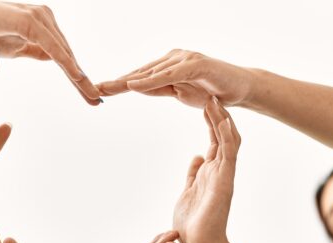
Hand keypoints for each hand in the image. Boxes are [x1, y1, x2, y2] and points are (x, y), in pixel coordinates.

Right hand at [0, 0, 100, 104]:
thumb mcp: (17, 48)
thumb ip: (37, 50)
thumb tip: (53, 57)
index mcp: (44, 27)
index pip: (64, 56)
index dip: (77, 77)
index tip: (90, 95)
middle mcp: (46, 18)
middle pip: (68, 55)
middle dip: (82, 80)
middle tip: (96, 101)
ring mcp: (39, 17)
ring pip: (64, 51)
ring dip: (78, 75)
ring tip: (91, 94)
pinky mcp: (29, 20)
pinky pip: (51, 45)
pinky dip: (64, 61)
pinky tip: (75, 76)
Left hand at [97, 49, 252, 107]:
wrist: (240, 88)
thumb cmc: (210, 90)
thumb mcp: (179, 93)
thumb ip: (158, 88)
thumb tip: (135, 87)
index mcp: (167, 65)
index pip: (138, 76)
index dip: (118, 84)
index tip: (98, 90)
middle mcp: (173, 58)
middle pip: (139, 72)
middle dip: (116, 82)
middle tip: (92, 88)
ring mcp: (184, 58)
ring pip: (150, 73)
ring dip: (126, 82)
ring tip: (106, 87)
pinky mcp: (196, 64)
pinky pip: (168, 75)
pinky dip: (150, 81)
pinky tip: (134, 86)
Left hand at [173, 97, 240, 242]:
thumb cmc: (192, 223)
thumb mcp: (188, 191)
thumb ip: (194, 174)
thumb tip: (197, 157)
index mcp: (210, 171)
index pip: (214, 140)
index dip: (209, 120)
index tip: (202, 100)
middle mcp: (220, 170)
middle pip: (222, 135)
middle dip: (216, 114)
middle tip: (210, 92)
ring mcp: (224, 174)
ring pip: (227, 139)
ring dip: (221, 119)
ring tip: (214, 99)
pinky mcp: (225, 180)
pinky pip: (229, 152)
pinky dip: (226, 135)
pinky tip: (222, 119)